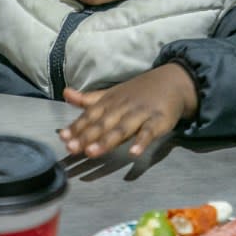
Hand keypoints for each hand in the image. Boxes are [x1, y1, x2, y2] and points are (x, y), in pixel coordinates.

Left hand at [59, 62, 197, 157]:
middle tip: (72, 149)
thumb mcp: (111, 94)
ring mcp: (140, 114)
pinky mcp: (158, 121)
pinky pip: (149, 132)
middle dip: (87, 136)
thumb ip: (88, 99)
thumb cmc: (137, 92)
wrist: (171, 82)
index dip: (77, 127)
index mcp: (109, 102)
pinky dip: (141, 142)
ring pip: (122, 129)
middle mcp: (122, 108)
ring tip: (93, 152)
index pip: (90, 115)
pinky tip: (134, 153)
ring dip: (107, 140)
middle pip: (103, 124)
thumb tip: (65, 94)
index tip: (63, 138)